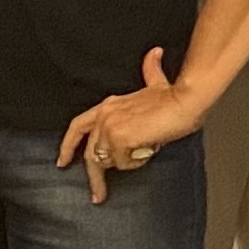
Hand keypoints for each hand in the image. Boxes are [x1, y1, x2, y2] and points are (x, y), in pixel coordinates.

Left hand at [57, 49, 203, 204]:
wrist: (186, 100)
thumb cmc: (175, 96)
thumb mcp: (157, 82)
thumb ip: (150, 70)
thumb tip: (154, 53)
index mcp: (108, 105)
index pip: (77, 126)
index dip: (67, 145)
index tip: (62, 161)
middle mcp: (104, 116)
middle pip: (89, 153)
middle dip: (93, 177)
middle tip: (98, 195)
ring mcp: (110, 128)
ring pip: (107, 161)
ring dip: (127, 163)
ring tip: (145, 152)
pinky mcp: (119, 139)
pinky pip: (122, 163)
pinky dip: (136, 162)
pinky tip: (149, 149)